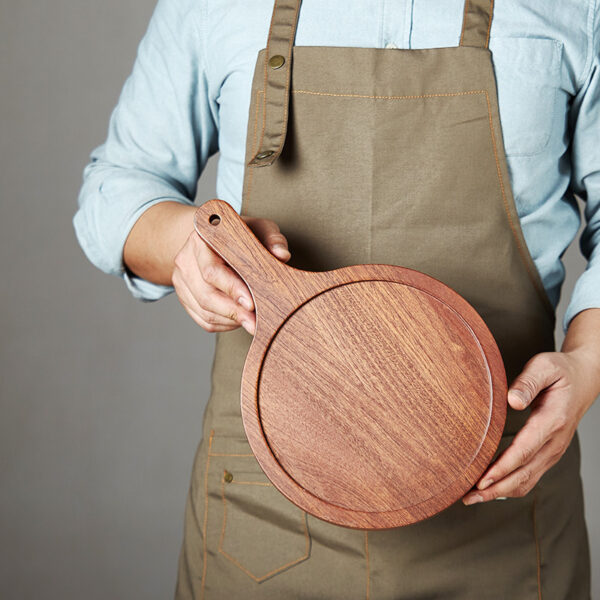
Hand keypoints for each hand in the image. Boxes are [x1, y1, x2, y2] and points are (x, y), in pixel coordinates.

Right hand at [172, 214, 290, 334]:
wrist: (215, 240)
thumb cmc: (239, 236)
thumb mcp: (258, 228)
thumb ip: (272, 240)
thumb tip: (282, 255)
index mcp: (200, 240)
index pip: (211, 270)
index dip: (231, 289)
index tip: (250, 303)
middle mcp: (186, 260)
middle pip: (205, 295)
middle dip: (233, 312)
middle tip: (255, 323)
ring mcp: (182, 281)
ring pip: (204, 311)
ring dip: (230, 321)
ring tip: (252, 323)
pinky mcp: (185, 297)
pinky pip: (203, 319)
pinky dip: (224, 325)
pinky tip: (240, 321)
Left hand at [462, 349, 598, 504]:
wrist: (585, 379)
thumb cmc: (561, 370)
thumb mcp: (545, 366)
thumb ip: (528, 382)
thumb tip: (512, 400)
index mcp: (552, 421)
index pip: (524, 451)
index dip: (502, 468)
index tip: (481, 481)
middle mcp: (555, 442)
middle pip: (524, 474)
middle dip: (495, 489)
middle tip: (467, 498)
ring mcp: (553, 451)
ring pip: (527, 480)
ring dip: (500, 492)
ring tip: (472, 497)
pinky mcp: (548, 453)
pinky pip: (529, 476)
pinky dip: (509, 486)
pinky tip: (490, 488)